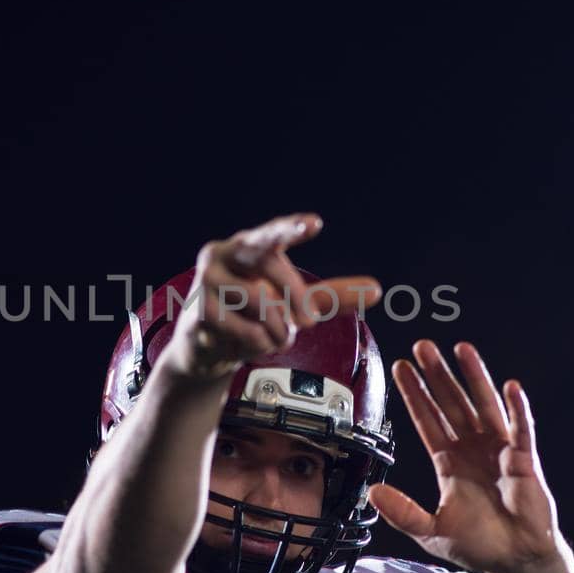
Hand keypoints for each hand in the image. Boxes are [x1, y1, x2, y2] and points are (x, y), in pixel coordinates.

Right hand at [161, 213, 380, 380]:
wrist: (206, 348)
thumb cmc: (250, 315)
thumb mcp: (294, 305)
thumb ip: (332, 296)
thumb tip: (376, 290)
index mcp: (247, 246)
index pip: (272, 233)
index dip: (292, 227)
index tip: (314, 224)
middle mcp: (222, 255)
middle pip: (268, 262)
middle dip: (296, 294)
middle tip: (311, 322)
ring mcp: (205, 282)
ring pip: (259, 301)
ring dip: (279, 328)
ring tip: (277, 338)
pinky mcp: (197, 311)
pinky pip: (243, 328)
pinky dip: (258, 342)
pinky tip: (252, 344)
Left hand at [368, 340, 561, 572]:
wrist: (516, 561)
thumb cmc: (479, 544)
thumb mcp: (432, 531)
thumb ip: (404, 512)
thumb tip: (373, 493)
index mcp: (449, 462)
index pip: (428, 420)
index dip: (415, 394)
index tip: (402, 369)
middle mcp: (472, 448)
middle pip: (451, 403)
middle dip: (437, 375)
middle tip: (422, 347)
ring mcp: (498, 450)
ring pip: (483, 405)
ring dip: (474, 377)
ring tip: (462, 349)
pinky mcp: (523, 459)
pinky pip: (520, 429)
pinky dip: (517, 408)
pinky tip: (510, 387)